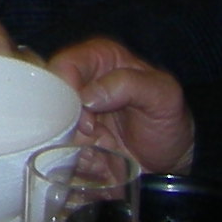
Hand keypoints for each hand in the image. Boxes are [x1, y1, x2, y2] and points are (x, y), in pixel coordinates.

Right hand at [47, 37, 195, 174]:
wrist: (170, 163)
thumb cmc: (168, 121)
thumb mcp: (162, 96)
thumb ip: (128, 84)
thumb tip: (87, 96)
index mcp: (99, 58)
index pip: (65, 65)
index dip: (69, 91)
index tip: (87, 120)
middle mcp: (81, 80)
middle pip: (51, 94)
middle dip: (70, 121)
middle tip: (95, 136)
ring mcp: (74, 110)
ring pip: (51, 122)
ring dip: (74, 141)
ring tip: (102, 148)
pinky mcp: (71, 136)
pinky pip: (57, 145)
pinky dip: (74, 155)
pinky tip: (97, 158)